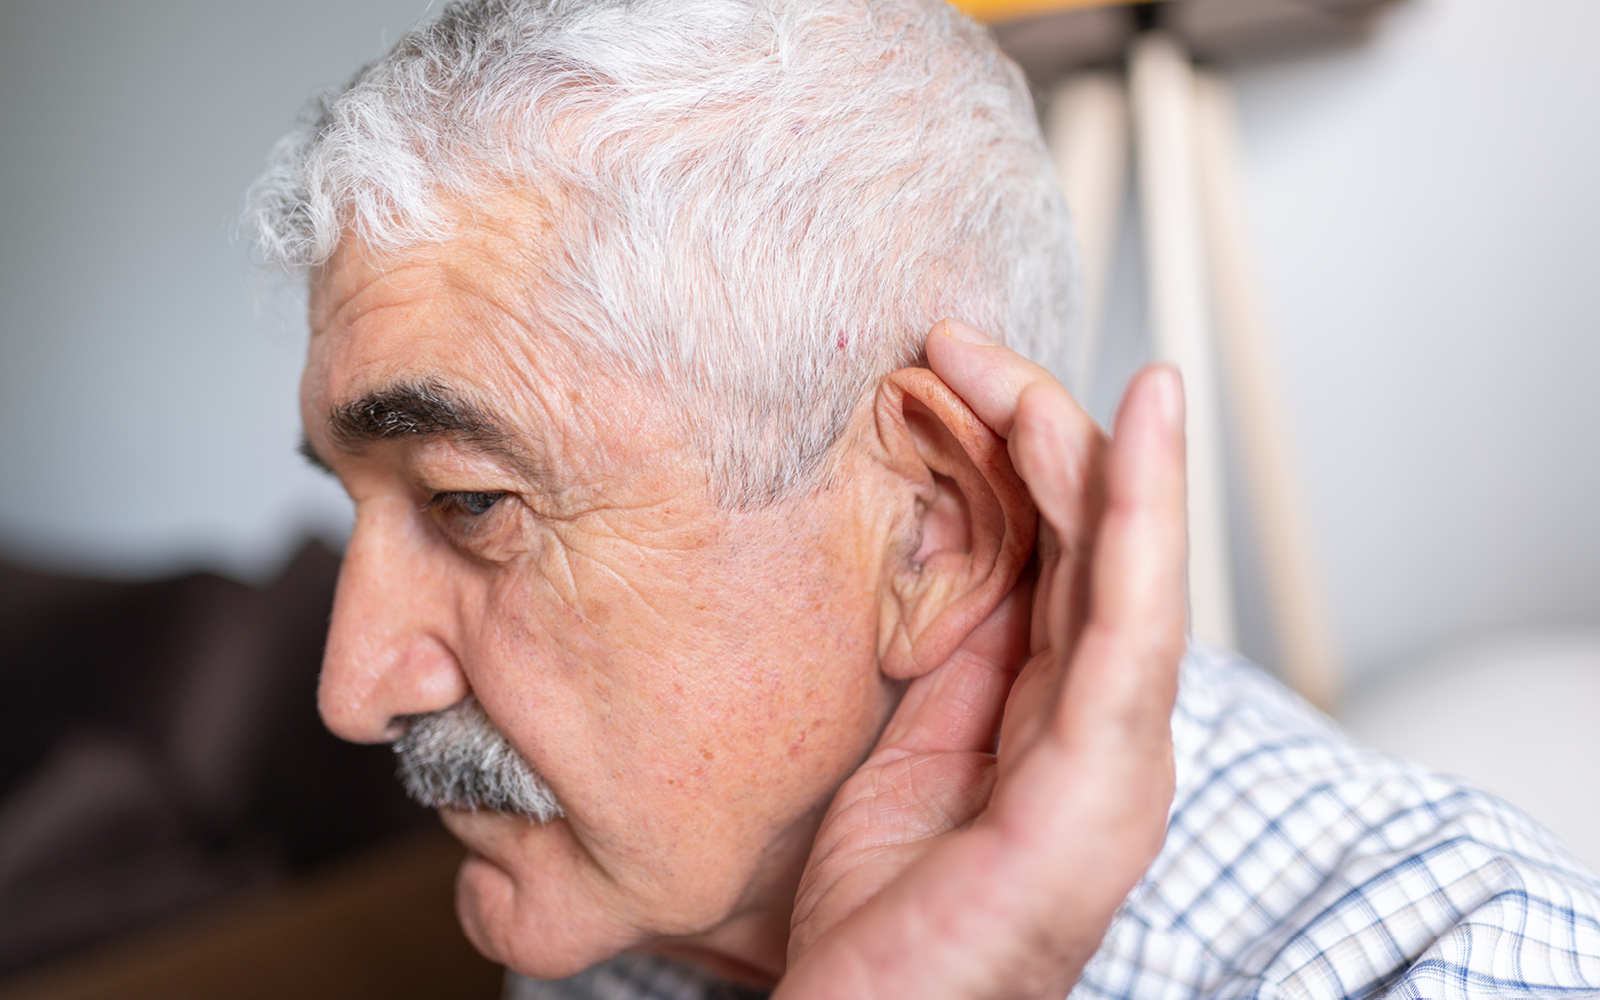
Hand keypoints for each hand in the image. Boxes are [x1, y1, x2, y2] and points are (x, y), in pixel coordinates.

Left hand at [776, 320, 1188, 998]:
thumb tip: (957, 567)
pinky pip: (1124, 631)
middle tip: (963, 341)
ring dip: (1103, 454)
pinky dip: (1138, 521)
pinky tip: (1136, 434)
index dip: (1020, 461)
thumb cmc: (884, 931)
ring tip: (1067, 360)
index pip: (1056, 564)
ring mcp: (1114, 763)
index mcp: (1055, 727)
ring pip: (1129, 571)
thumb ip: (952, 672)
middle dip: (1042, 434)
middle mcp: (1102, 735)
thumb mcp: (909, 764)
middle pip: (1093, 550)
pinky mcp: (1100, 789)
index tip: (954, 375)